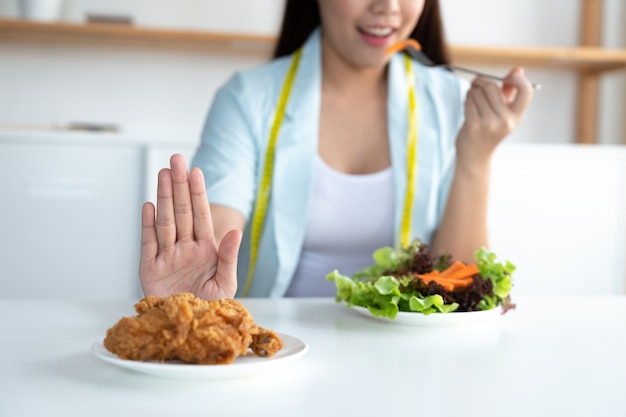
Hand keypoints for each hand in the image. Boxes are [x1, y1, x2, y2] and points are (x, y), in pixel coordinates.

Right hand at [139, 154, 241, 299]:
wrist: (188, 331)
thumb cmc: (209, 308)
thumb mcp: (225, 284)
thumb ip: (228, 257)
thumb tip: (235, 233)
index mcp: (205, 250)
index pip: (201, 215)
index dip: (198, 193)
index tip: (196, 171)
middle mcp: (185, 248)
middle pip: (181, 211)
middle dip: (179, 185)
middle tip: (176, 159)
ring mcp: (166, 256)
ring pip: (165, 221)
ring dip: (164, 197)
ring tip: (164, 173)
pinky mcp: (149, 269)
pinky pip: (148, 243)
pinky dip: (147, 225)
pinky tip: (149, 205)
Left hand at [456, 67, 533, 168]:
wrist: (474, 156)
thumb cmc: (488, 130)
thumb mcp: (503, 113)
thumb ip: (509, 91)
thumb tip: (517, 69)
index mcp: (517, 116)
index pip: (526, 91)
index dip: (518, 79)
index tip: (507, 77)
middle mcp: (506, 121)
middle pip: (491, 87)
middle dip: (481, 82)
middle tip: (476, 85)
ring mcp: (490, 124)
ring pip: (476, 93)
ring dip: (471, 93)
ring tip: (473, 102)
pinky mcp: (474, 125)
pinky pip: (468, 101)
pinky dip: (466, 100)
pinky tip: (468, 108)